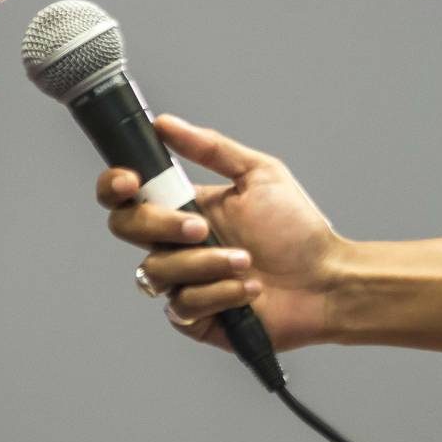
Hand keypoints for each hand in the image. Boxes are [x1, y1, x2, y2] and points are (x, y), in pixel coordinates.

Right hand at [98, 116, 346, 351]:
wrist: (327, 281)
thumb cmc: (299, 231)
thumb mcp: (260, 175)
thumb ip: (211, 149)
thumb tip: (166, 124)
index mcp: (185, 206)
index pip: (128, 195)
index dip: (114, 186)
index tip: (130, 181)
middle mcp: (177, 244)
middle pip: (126, 229)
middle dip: (160, 225)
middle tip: (201, 228)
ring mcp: (184, 281)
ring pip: (157, 271)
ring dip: (205, 264)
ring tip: (246, 262)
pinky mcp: (196, 318)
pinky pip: (182, 306)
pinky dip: (220, 294)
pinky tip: (249, 291)